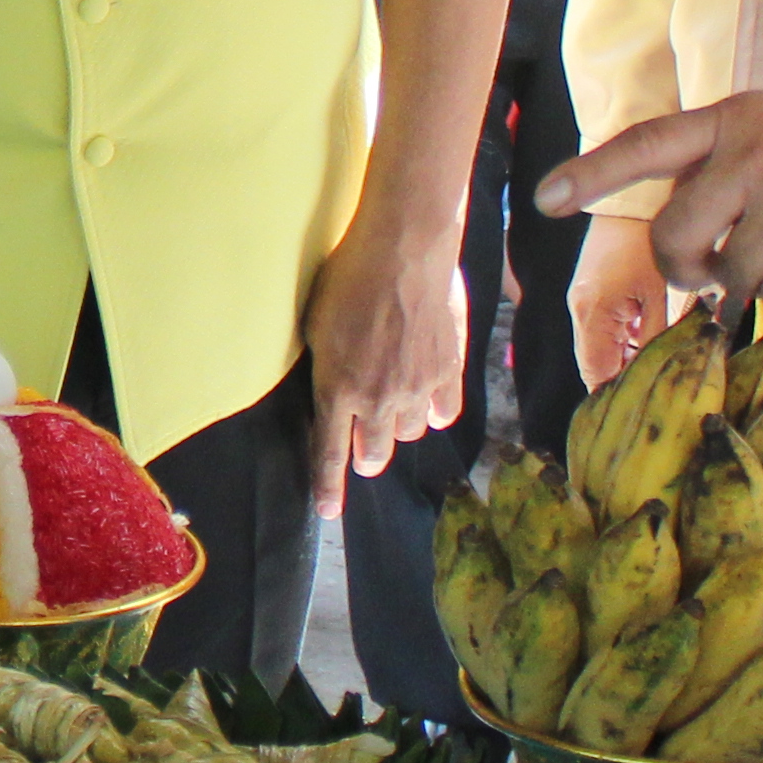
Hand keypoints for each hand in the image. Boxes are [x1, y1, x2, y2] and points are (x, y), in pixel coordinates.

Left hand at [302, 224, 469, 487]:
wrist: (402, 251)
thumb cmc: (347, 278)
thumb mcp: (315, 327)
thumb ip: (325, 368)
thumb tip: (332, 389)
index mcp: (336, 391)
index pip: (329, 454)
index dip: (329, 487)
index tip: (327, 510)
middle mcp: (376, 400)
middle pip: (373, 452)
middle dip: (365, 456)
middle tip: (363, 447)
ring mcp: (416, 389)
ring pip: (409, 432)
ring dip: (399, 427)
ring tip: (395, 407)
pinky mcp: (447, 372)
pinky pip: (444, 411)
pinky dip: (434, 411)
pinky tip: (429, 402)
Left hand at [543, 89, 762, 321]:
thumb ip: (729, 169)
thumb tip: (684, 241)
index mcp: (737, 120)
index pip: (648, 145)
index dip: (593, 174)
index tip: (546, 199)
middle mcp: (753, 156)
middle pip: (673, 236)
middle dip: (684, 267)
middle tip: (709, 272)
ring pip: (733, 276)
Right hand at [568, 212, 672, 389]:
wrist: (628, 201)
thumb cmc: (648, 244)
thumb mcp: (661, 294)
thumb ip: (657, 338)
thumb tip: (660, 376)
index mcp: (593, 314)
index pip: (596, 375)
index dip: (617, 397)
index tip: (644, 409)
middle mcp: (578, 311)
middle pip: (593, 366)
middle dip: (621, 382)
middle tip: (655, 392)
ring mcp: (579, 301)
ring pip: (596, 350)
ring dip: (621, 361)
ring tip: (653, 368)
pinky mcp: (586, 293)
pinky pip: (599, 331)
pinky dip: (619, 342)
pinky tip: (645, 340)